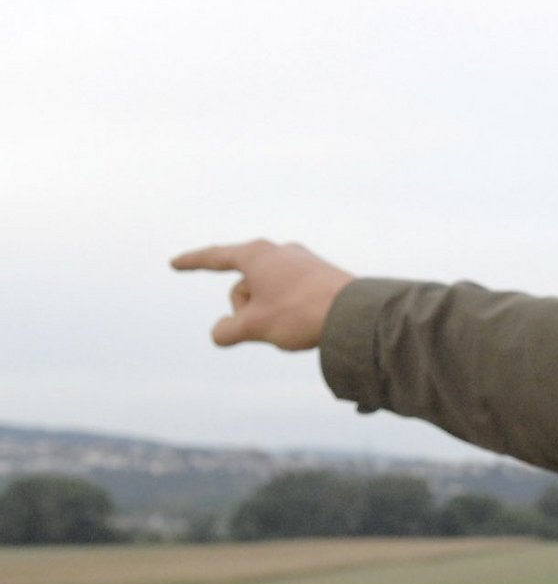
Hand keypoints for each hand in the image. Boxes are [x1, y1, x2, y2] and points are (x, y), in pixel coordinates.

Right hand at [170, 240, 355, 349]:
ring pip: (267, 296)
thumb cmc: (301, 314)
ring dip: (269, 316)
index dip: (193, 262)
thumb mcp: (253, 326)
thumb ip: (226, 331)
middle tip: (268, 326)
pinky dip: (289, 313)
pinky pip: (290, 298)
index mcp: (257, 254)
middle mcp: (280, 251)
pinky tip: (309, 321)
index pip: (215, 258)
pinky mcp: (320, 275)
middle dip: (246, 313)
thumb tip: (222, 332)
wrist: (356, 314)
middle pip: (244, 288)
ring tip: (295, 324)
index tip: (175, 263)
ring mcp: (303, 261)